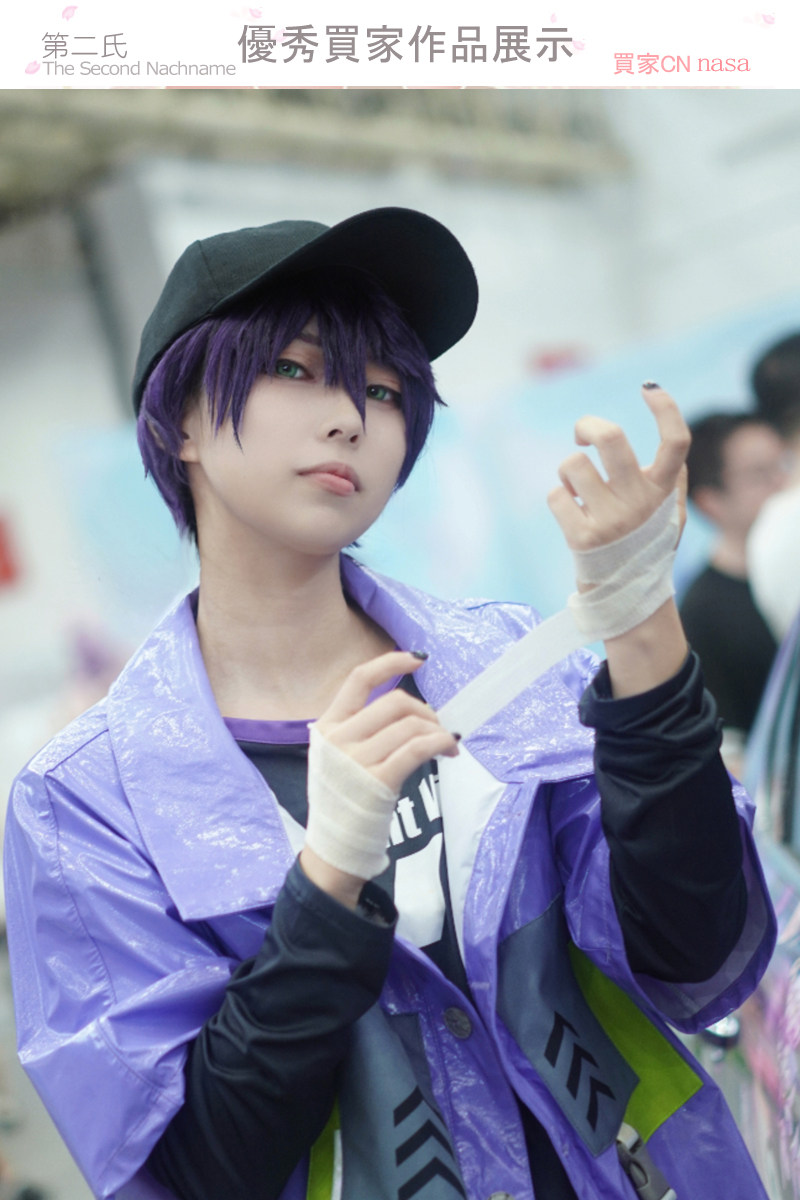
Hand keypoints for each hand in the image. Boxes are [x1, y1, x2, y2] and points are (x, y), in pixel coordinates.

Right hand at [315, 650, 458, 792]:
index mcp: (328, 725)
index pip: (359, 679)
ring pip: (410, 726)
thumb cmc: (342, 798)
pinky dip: (440, 743)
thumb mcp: (336, 756)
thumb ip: (361, 728)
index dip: (390, 663)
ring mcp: (356, 761)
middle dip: (425, 712)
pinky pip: (417, 749)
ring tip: (447, 745)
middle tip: (437, 728)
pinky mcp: (378, 781)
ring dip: (437, 731)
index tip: (418, 659)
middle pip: (395, 703)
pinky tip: (449, 749)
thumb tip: (415, 711)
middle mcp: (339, 739)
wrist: (334, 846)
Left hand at [547, 384, 688, 558]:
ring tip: (578, 492)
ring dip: (569, 474)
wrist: (626, 594)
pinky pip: (556, 496)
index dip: (666, 409)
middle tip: (582, 435)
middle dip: (587, 424)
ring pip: (573, 465)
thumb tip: (672, 445)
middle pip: (611, 437)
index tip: (649, 388)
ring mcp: (611, 519)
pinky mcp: (583, 536)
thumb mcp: (670, 514)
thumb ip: (672, 481)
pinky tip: (573, 517)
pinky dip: (560, 501)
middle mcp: (640, 502)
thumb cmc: (646, 545)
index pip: (676, 442)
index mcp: (663, 490)